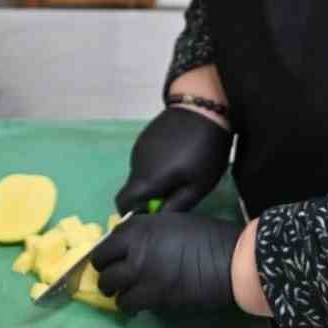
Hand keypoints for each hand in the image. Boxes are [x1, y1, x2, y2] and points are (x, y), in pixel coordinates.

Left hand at [92, 211, 241, 314]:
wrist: (228, 260)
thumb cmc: (206, 236)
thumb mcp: (170, 222)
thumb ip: (147, 232)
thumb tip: (135, 244)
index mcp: (139, 227)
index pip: (106, 241)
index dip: (107, 252)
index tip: (112, 259)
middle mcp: (133, 248)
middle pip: (101, 264)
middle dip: (106, 272)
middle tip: (117, 278)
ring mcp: (140, 273)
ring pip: (109, 287)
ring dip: (115, 291)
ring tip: (126, 293)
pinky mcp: (151, 296)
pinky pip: (127, 303)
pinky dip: (129, 305)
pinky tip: (137, 305)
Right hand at [115, 107, 233, 214]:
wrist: (204, 108)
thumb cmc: (204, 150)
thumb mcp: (197, 185)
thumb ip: (175, 206)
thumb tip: (157, 219)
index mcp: (146, 178)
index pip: (122, 203)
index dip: (131, 213)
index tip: (151, 213)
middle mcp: (136, 162)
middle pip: (133, 188)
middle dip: (148, 196)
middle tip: (175, 193)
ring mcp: (139, 147)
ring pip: (140, 173)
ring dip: (153, 179)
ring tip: (179, 172)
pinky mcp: (145, 136)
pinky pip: (145, 158)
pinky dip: (155, 164)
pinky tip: (176, 156)